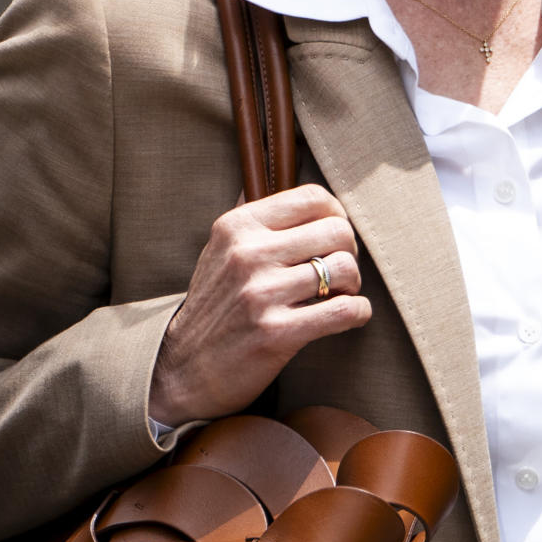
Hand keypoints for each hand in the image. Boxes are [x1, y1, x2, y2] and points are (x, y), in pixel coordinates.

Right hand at [148, 185, 371, 426]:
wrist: (183, 370)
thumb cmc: (215, 305)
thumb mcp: (220, 249)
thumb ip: (252, 215)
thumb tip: (275, 171)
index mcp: (237, 226)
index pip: (312, 198)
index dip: (335, 214)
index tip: (334, 235)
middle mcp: (248, 254)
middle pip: (336, 231)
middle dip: (350, 250)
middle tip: (341, 269)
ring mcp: (261, 294)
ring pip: (344, 268)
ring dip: (353, 283)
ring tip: (340, 293)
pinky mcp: (276, 333)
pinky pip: (343, 311)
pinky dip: (358, 311)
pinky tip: (350, 314)